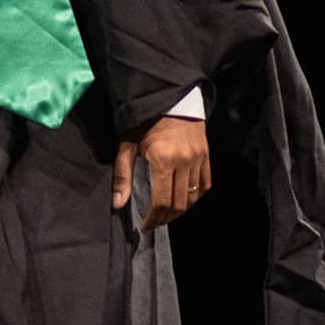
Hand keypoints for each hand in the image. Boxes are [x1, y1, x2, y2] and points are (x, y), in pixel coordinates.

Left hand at [111, 116, 211, 232]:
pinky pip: (205, 185)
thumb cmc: (145, 121)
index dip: (153, 218)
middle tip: (155, 223)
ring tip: (167, 214)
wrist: (169, 98)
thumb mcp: (127, 145)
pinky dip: (195, 197)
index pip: (161, 201)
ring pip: (193, 197)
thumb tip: (117, 203)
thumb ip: (123, 175)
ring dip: (180, 210)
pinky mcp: (206, 156)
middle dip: (166, 218)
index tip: (146, 226)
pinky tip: (184, 200)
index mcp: (163, 159)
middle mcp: (184, 161)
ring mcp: (198, 159)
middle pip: (179, 203)